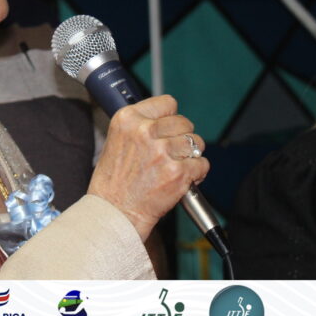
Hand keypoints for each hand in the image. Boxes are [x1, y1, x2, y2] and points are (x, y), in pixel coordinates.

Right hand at [87, 95, 208, 240]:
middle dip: (182, 138)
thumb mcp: (117, 140)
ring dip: (191, 155)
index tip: (168, 128)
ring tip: (177, 166)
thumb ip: (140, 126)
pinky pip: (202, 164)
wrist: (114, 212)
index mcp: (128, 119)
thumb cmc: (113, 182)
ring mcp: (162, 152)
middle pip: (184, 122)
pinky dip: (197, 174)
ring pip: (196, 142)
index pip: (167, 103)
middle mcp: (144, 132)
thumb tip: (166, 119)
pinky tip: (182, 179)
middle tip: (172, 153)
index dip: (170, 117)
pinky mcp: (177, 172)